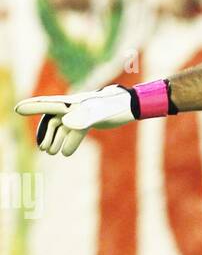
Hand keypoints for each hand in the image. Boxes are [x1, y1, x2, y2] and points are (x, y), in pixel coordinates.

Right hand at [15, 85, 134, 155]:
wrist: (131, 105)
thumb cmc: (115, 107)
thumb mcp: (100, 113)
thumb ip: (83, 117)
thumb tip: (66, 122)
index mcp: (73, 102)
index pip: (49, 105)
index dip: (33, 107)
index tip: (18, 109)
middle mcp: (74, 106)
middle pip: (53, 118)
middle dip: (45, 133)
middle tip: (42, 148)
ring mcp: (81, 113)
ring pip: (62, 125)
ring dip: (55, 138)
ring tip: (50, 152)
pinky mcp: (89, 120)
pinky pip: (73, 130)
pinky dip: (68, 140)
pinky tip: (66, 152)